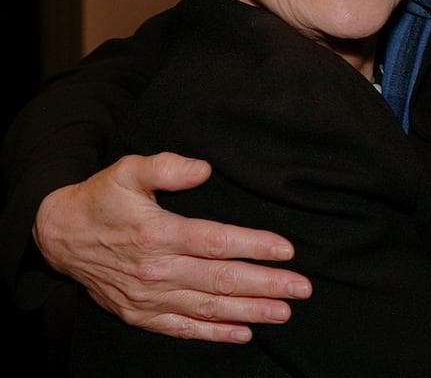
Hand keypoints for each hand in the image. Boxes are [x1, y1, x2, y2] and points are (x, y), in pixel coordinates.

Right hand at [33, 152, 312, 341]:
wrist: (58, 235)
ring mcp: (147, 297)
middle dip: (266, 285)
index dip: (254, 246)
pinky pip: (181, 327)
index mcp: (158, 233)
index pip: (217, 242)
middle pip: (221, 280)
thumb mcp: (129, 170)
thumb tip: (204, 169)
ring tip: (283, 312)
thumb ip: (168, 167)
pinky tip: (242, 332)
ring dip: (249, 312)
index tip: (286, 250)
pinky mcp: (138, 313)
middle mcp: (156, 270)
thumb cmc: (102, 197)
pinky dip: (212, 332)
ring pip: (207, 307)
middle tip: (302, 288)